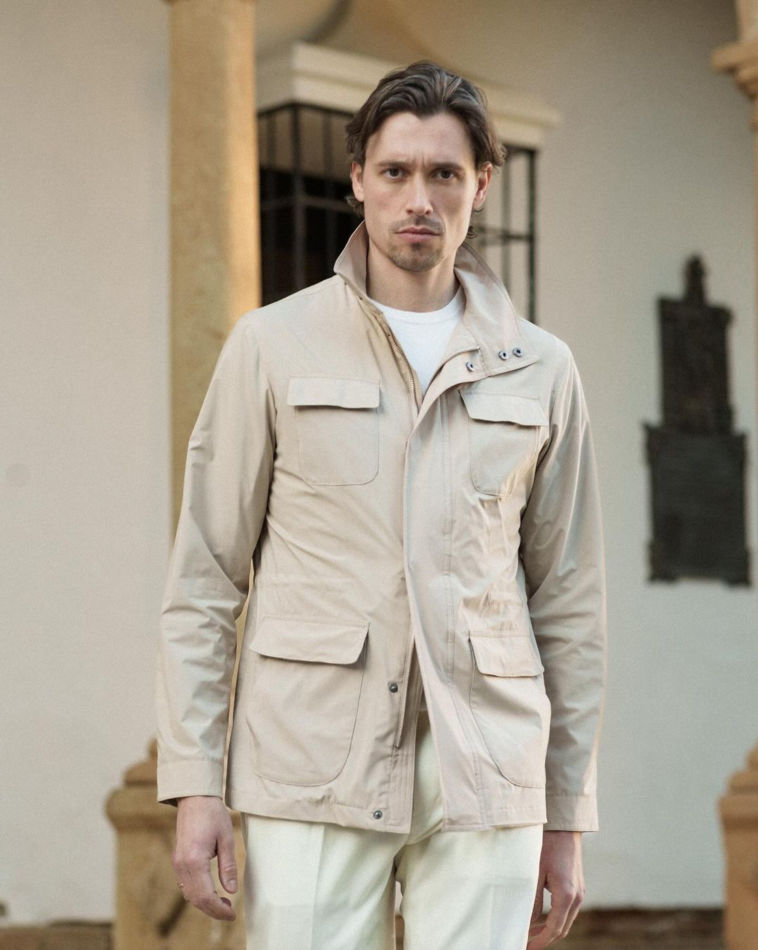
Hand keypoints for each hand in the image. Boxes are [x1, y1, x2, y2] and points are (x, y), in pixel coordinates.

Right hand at [172, 795, 237, 920]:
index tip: (232, 914)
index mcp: (194, 860)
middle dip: (212, 910)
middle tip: (230, 912)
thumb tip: (231, 891)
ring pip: (188, 894)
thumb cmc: (212, 814)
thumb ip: (228, 866)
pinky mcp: (177, 859)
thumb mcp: (227, 838)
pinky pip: (185, 885)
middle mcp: (182, 865)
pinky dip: (197, 893)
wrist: (194, 797)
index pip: (205, 896)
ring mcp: (177, 863)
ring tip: (223, 903)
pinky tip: (211, 891)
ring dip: (205, 903)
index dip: (218, 910)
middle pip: (195, 899)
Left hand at [527, 830, 583, 948]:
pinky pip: (567, 910)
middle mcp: (577, 897)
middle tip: (525, 943)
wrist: (564, 826)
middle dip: (544, 939)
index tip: (525, 947)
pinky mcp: (577, 886)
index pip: (554, 929)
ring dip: (549, 929)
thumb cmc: (547, 845)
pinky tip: (540, 917)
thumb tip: (526, 922)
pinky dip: (555, 918)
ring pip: (566, 921)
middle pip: (562, 929)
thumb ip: (532, 900)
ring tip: (529, 932)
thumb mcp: (535, 872)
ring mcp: (579, 892)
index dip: (539, 942)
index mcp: (567, 895)